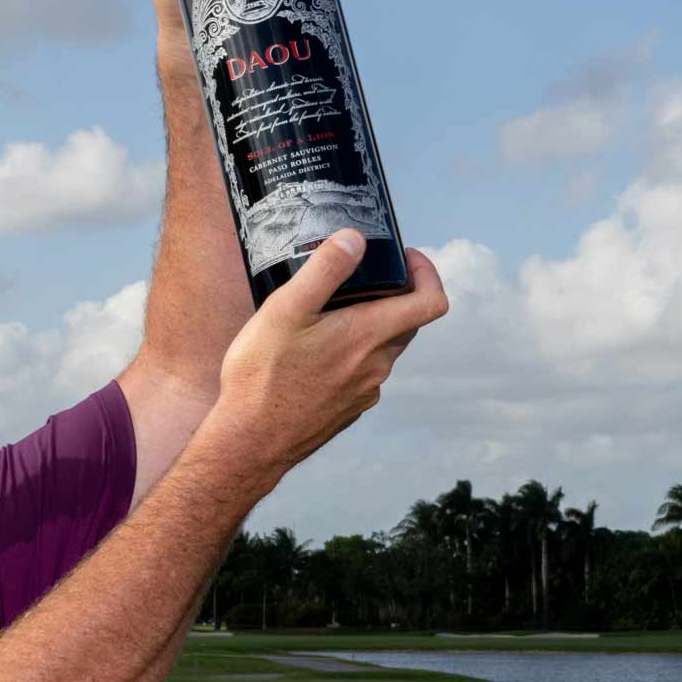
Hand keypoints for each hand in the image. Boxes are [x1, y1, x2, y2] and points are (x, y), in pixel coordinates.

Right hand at [206, 230, 447, 472]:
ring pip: (382, 349)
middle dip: (391, 296)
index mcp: (368, 336)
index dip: (426, 273)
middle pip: (406, 323)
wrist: (250, 442)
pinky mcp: (348, 410)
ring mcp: (364, 392)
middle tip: (355, 281)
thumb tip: (354, 239)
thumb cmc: (263, 377)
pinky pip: (362, 374)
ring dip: (367, 328)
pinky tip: (311, 356)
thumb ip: (324, 270)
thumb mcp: (285, 311)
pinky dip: (350, 356)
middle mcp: (376, 366)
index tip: (403, 259)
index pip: (431, 302)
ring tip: (324, 318)